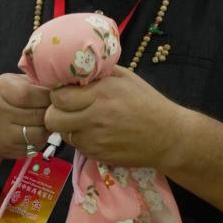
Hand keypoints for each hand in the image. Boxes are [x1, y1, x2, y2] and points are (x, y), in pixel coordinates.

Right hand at [0, 73, 51, 159]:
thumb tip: (64, 84)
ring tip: (46, 121)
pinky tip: (37, 132)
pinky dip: (41, 139)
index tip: (57, 97)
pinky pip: (34, 145)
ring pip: (38, 133)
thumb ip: (35, 81)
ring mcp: (1, 132)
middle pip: (38, 115)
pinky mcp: (8, 149)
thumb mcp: (13, 83)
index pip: (31, 94)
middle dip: (52, 113)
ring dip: (48, 128)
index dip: (49, 96)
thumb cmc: (3, 100)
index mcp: (1, 89)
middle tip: (57, 111)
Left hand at [44, 65, 183, 166]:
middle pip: (53, 118)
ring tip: (82, 119)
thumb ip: (97, 73)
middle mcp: (95, 117)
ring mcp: (95, 140)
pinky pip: (77, 146)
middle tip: (66, 108)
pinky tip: (94, 131)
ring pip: (63, 133)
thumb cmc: (147, 102)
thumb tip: (72, 67)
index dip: (57, 93)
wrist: (169, 137)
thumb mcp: (124, 78)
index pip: (58, 96)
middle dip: (55, 112)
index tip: (64, 91)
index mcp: (101, 94)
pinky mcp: (98, 155)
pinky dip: (80, 138)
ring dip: (68, 126)